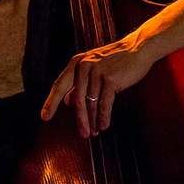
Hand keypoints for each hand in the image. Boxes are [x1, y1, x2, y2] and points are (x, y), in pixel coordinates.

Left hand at [40, 33, 155, 137]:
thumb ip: (80, 83)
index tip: (44, 117)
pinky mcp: (110, 79)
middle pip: (76, 99)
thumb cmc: (116, 61)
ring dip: (93, 121)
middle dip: (79, 120)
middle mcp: (84, 66)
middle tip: (82, 134)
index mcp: (77, 63)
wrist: (138, 49)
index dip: (51, 102)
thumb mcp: (94, 68)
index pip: (59, 85)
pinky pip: (104, 104)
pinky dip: (103, 117)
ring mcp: (97, 71)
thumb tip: (68, 103)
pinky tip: (104, 126)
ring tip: (94, 132)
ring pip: (91, 104)